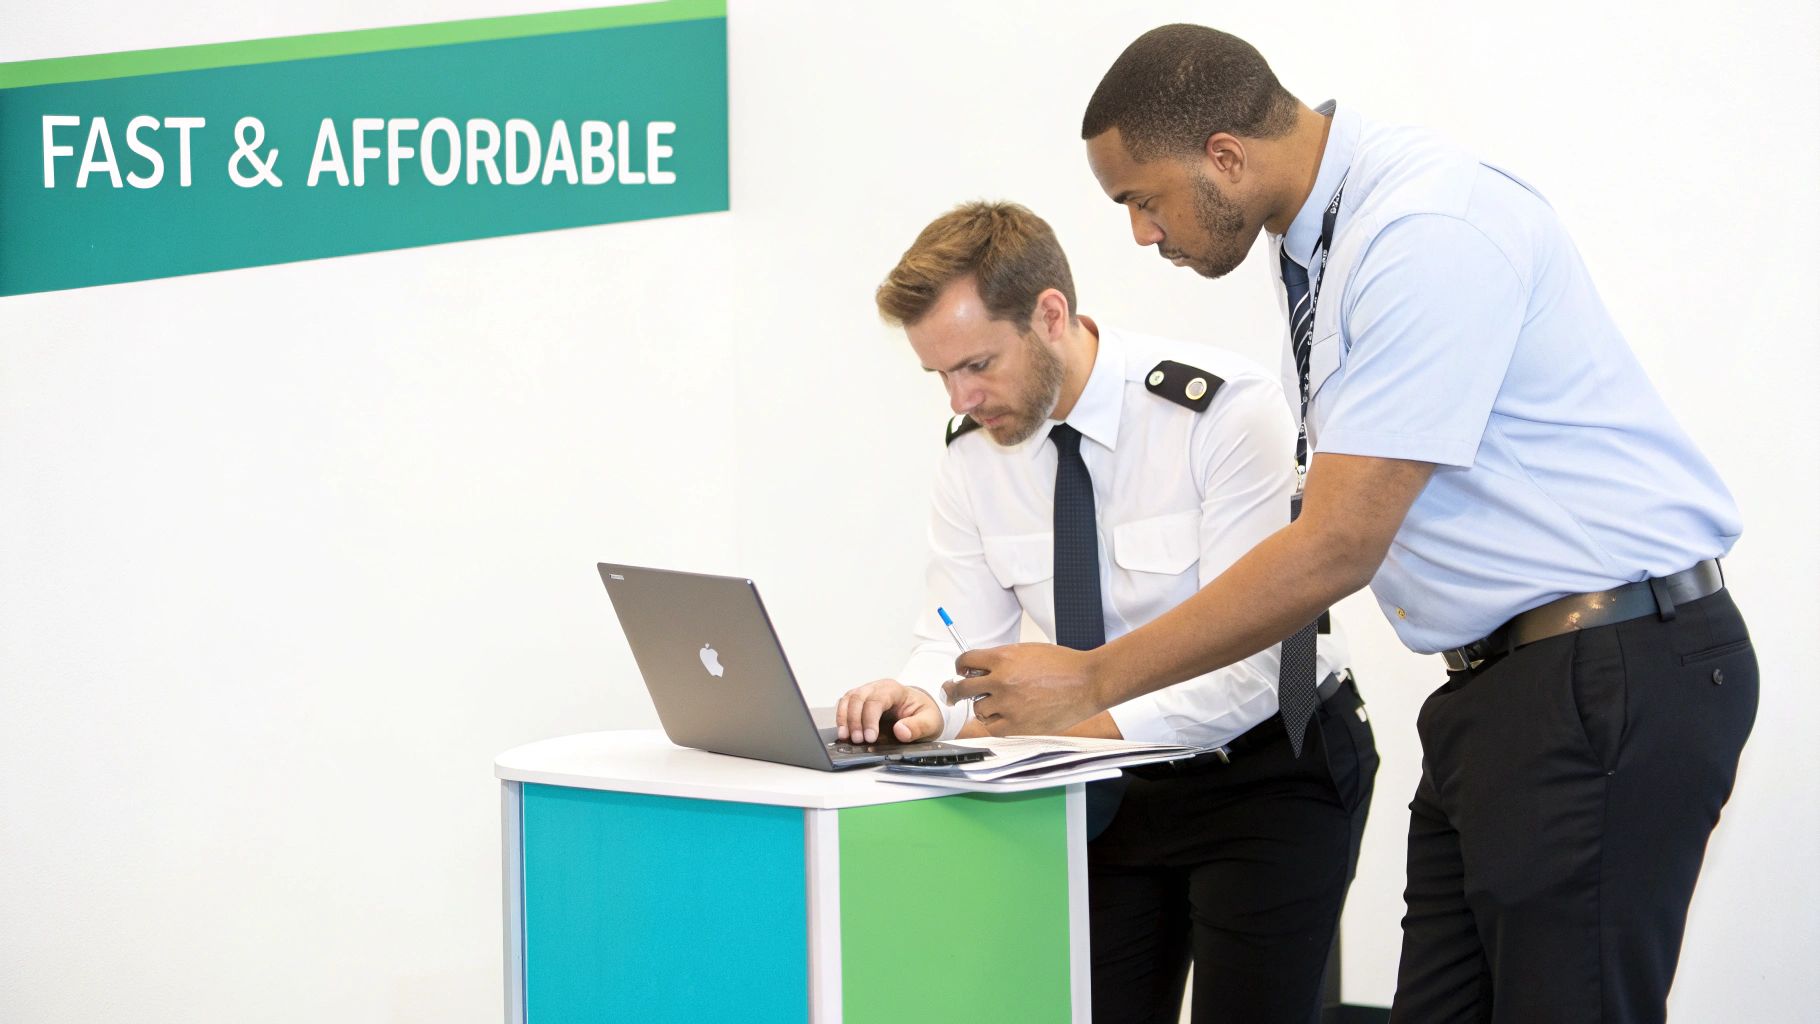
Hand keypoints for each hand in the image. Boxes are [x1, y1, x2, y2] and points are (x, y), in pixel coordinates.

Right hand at [835, 680, 944, 743]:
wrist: (920, 710)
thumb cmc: (923, 713)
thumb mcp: (930, 721)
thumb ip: (918, 727)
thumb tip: (901, 731)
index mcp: (894, 689)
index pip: (876, 700)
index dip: (870, 719)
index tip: (870, 737)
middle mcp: (877, 688)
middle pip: (858, 697)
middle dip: (855, 720)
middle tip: (858, 740)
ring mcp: (867, 693)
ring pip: (848, 699)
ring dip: (844, 719)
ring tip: (846, 737)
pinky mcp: (860, 702)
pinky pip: (845, 705)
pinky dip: (842, 718)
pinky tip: (844, 732)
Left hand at [945, 643, 1104, 734]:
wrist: (1087, 682)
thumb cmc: (1062, 665)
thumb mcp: (1027, 650)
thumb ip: (1001, 658)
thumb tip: (979, 668)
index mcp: (1003, 658)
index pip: (965, 661)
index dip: (961, 666)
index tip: (961, 671)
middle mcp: (1002, 681)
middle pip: (962, 688)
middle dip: (956, 689)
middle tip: (953, 692)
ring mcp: (1009, 705)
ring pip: (978, 710)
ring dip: (983, 706)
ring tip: (998, 703)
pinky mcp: (1019, 725)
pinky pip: (993, 728)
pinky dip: (995, 723)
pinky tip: (1004, 716)